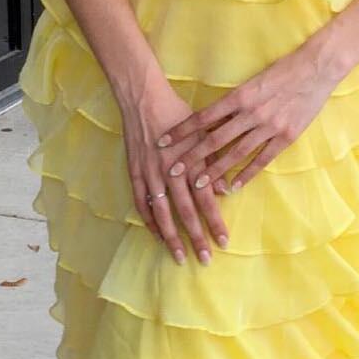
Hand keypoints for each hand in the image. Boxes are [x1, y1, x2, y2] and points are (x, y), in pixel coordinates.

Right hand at [121, 84, 229, 263]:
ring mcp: (150, 174)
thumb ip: (212, 162)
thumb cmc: (177, 113)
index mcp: (189, 162)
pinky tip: (156, 235)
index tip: (223, 241)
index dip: (214, 222)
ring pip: (162, 214)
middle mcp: (170, 172)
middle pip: (185, 212)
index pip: (205, 200)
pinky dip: (148, 221)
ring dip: (171, 237)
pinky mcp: (135, 172)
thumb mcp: (202, 134)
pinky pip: (141, 203)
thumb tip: (223, 190)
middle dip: (196, 237)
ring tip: (179, 256)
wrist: (143, 98)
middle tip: (205, 259)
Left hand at [153, 43, 338, 195]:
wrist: (317, 68)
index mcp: (240, 96)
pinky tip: (234, 186)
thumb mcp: (253, 81)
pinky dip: (247, 174)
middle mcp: (252, 113)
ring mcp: (270, 126)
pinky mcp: (286, 136)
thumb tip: (211, 118)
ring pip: (236, 153)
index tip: (163, 141)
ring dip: (216, 171)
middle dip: (192, 156)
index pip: (204, 117)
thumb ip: (235, 101)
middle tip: (172, 171)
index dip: (182, 131)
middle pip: (215, 139)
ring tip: (199, 185)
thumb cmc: (283, 70)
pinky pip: (263, 160)